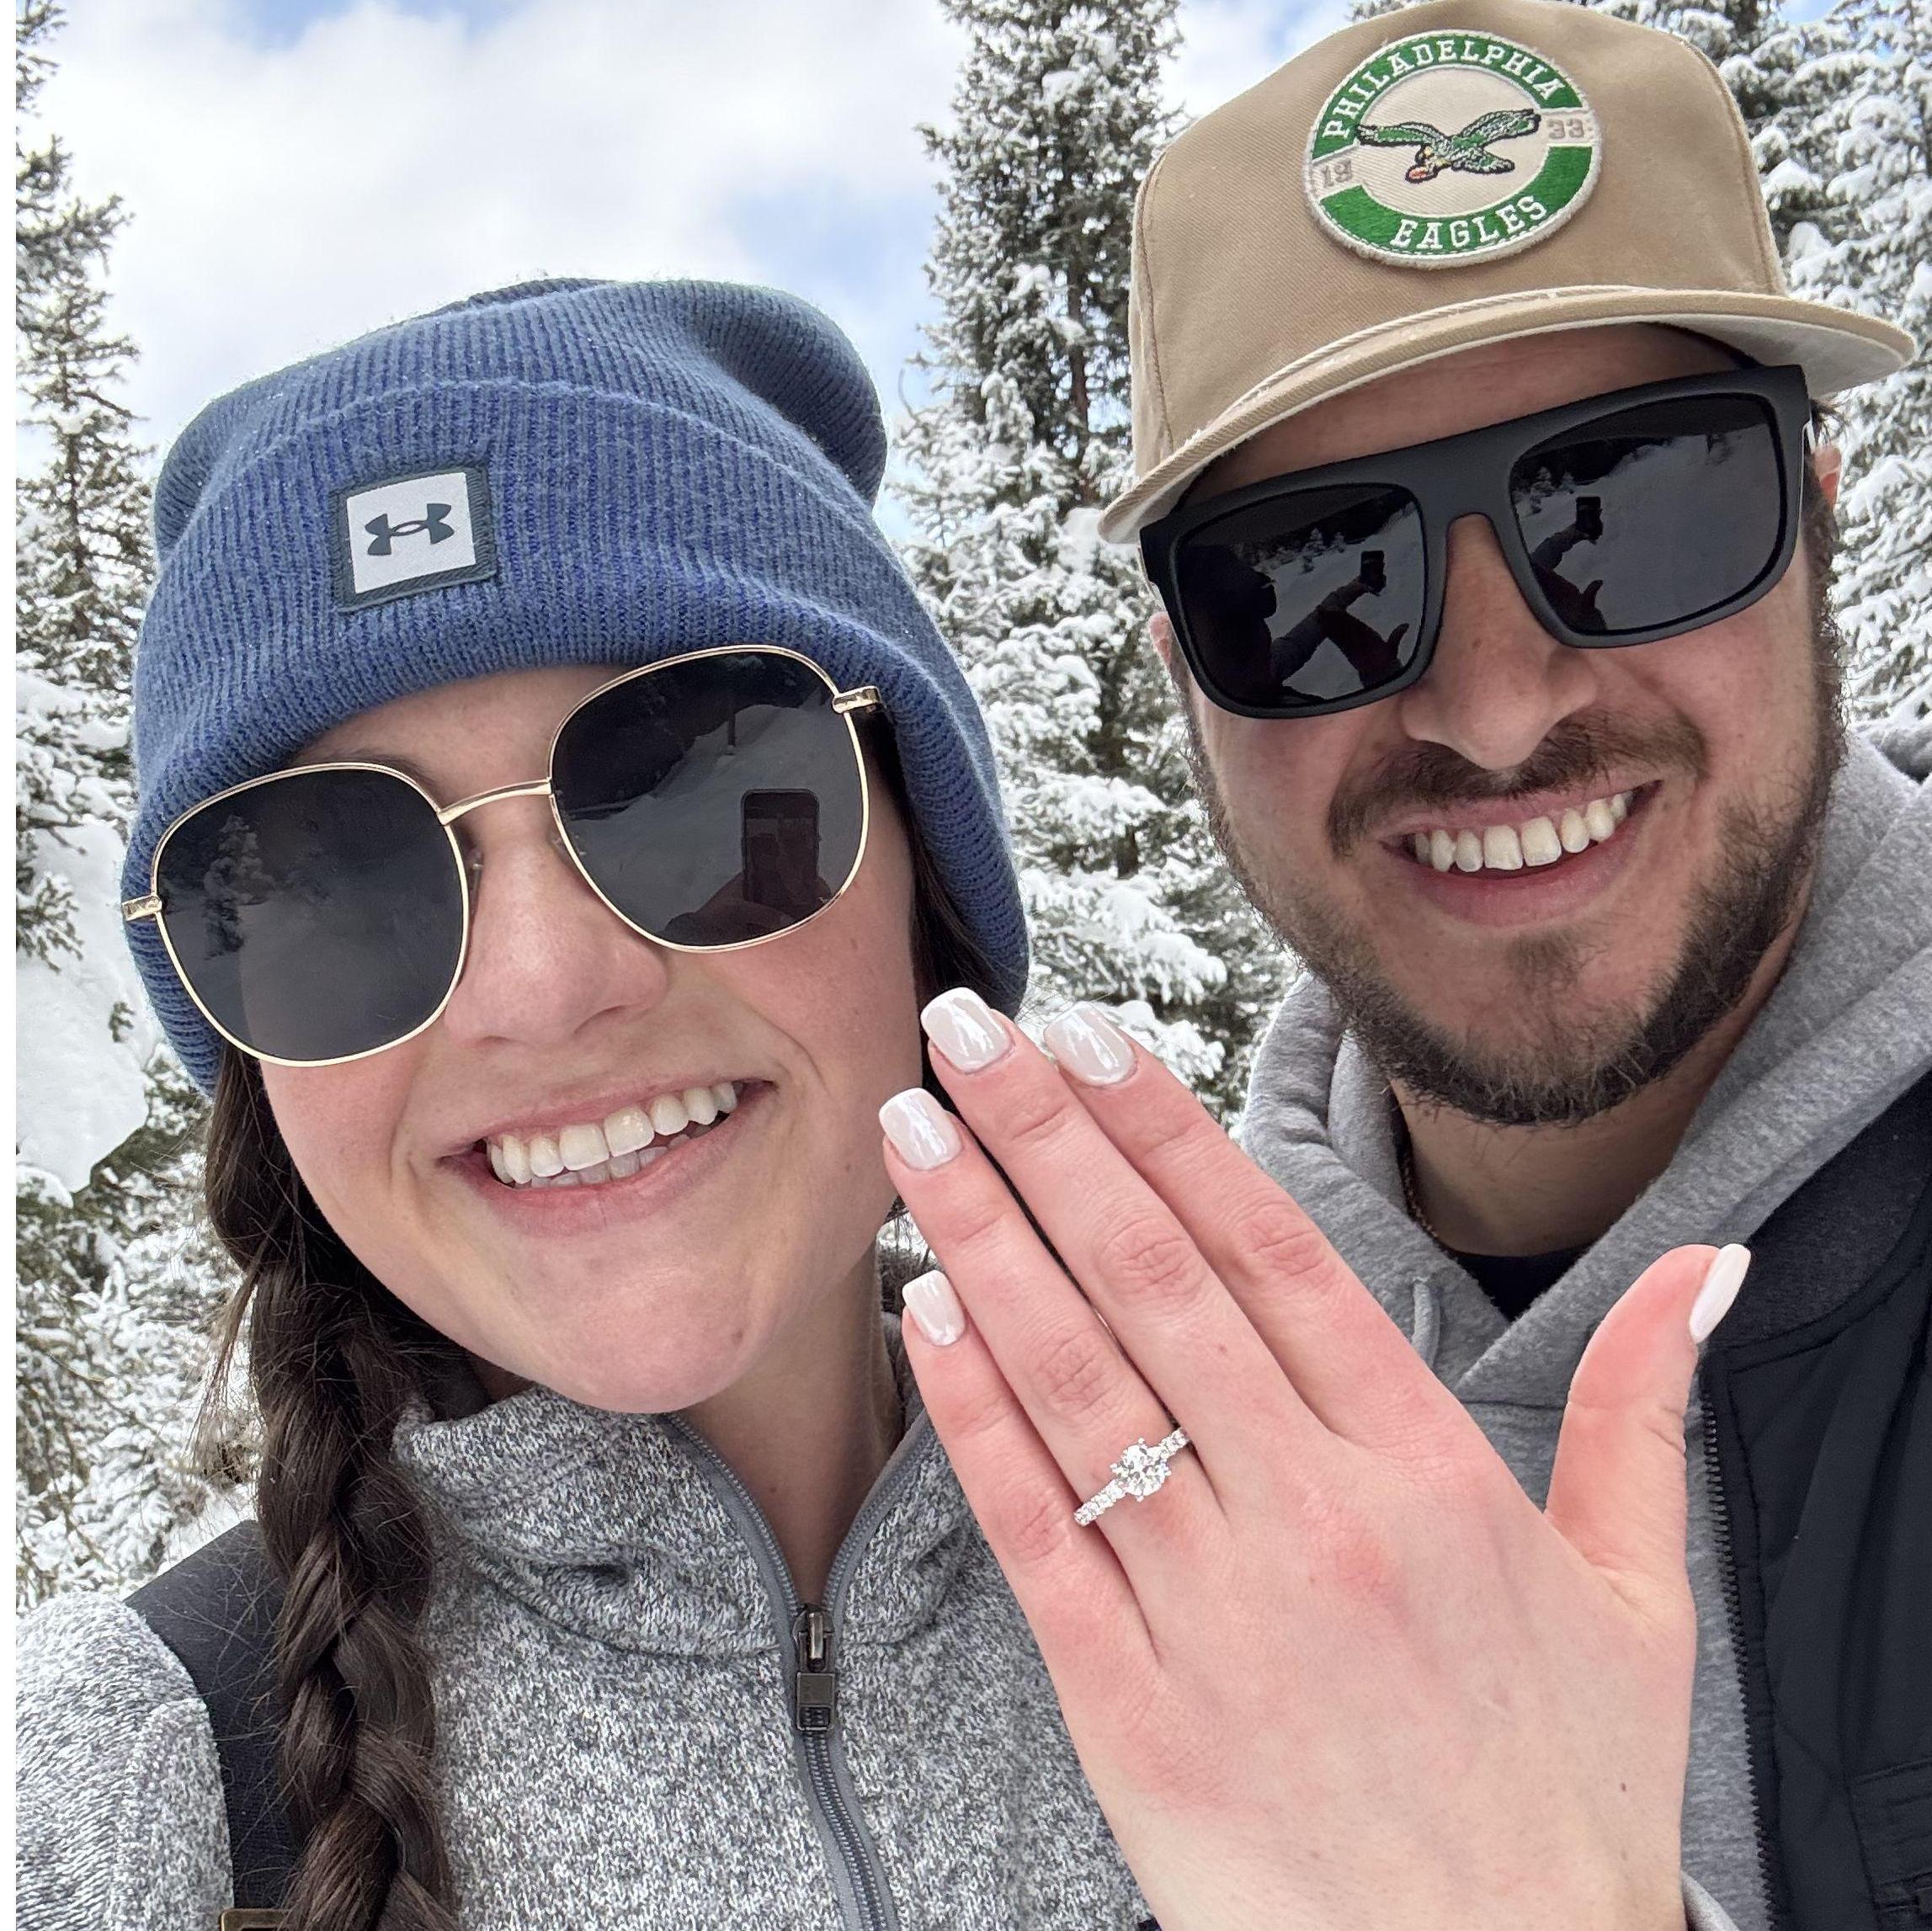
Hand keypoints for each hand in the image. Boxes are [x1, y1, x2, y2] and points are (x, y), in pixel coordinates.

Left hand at [881, 990, 1744, 1930]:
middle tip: (964, 1022)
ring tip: (913, 1127)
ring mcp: (1215, 1613)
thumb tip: (1709, 1265)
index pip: (1273, 1246)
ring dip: (981, 1235)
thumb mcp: (1641, 1598)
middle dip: (1042, 1133)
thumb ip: (1645, 1411)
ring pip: (1076, 1377)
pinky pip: (1032, 1529)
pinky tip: (924, 1307)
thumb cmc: (1565, 1802)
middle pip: (1152, 1277)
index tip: (1093, 1037)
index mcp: (1431, 1470)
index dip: (1169, 1128)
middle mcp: (1315, 1518)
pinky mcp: (1131, 1714)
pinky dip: (972, 1409)